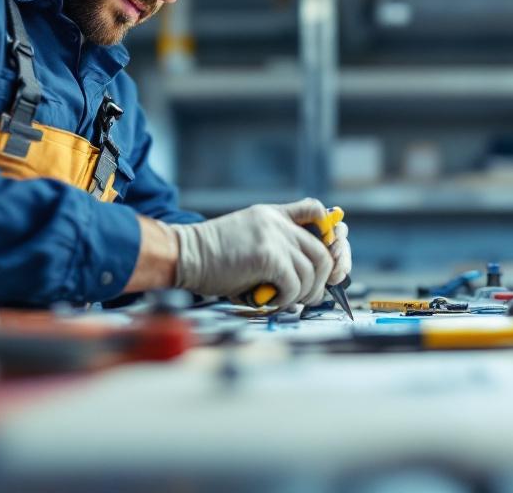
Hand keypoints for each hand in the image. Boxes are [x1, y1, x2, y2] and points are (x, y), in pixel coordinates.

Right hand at [167, 199, 336, 306]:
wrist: (183, 254)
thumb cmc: (211, 257)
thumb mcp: (247, 239)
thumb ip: (274, 247)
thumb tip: (304, 279)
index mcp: (273, 214)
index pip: (316, 211)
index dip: (329, 236)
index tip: (325, 260)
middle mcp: (278, 223)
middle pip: (322, 251)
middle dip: (321, 280)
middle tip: (309, 297)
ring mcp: (274, 237)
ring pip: (311, 271)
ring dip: (302, 293)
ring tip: (285, 301)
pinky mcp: (268, 256)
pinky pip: (294, 284)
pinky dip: (286, 298)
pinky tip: (270, 300)